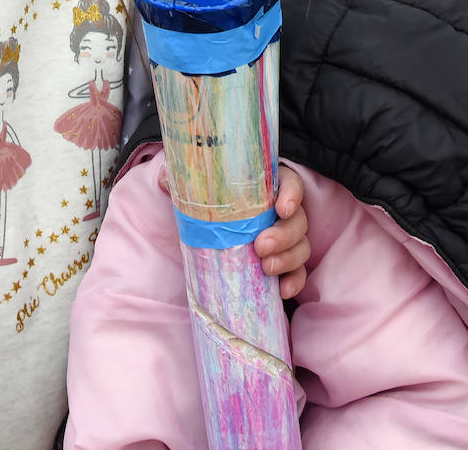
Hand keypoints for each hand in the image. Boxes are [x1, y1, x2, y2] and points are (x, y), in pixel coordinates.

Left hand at [157, 161, 309, 299]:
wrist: (208, 225)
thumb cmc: (207, 199)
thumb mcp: (195, 186)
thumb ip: (183, 178)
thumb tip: (166, 180)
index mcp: (266, 185)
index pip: (290, 183)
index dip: (291, 194)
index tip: (281, 208)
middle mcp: (281, 210)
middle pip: (297, 220)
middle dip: (284, 235)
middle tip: (261, 246)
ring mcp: (286, 238)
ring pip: (301, 246)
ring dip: (288, 258)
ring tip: (266, 268)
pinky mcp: (284, 262)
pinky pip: (298, 272)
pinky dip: (294, 281)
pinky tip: (282, 290)